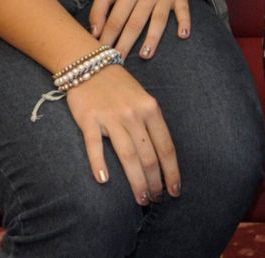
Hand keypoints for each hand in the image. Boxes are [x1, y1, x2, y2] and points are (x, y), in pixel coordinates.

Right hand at [65, 61, 178, 203]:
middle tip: (155, 200)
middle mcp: (133, 114)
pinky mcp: (89, 119)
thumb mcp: (142, 99)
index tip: (175, 190)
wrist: (89, 64)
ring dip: (136, 181)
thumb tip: (162, 156)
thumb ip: (151, 124)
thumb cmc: (119, 86)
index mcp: (151, 109)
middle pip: (149, 155)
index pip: (166, 147)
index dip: (172, 171)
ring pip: (128, 155)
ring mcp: (111, 117)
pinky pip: (95, 145)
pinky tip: (104, 181)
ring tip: (141, 199)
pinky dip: (99, 163)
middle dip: (155, 182)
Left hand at [89, 0, 189, 59]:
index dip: (108, 36)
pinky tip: (182, 35)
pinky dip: (184, 22)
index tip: (102, 54)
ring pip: (158, 19)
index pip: (116, 18)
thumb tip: (94, 33)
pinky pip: (183, 10)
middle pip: (135, 22)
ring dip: (152, 38)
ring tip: (145, 55)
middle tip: (118, 61)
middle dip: (126, 43)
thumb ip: (98, 9)